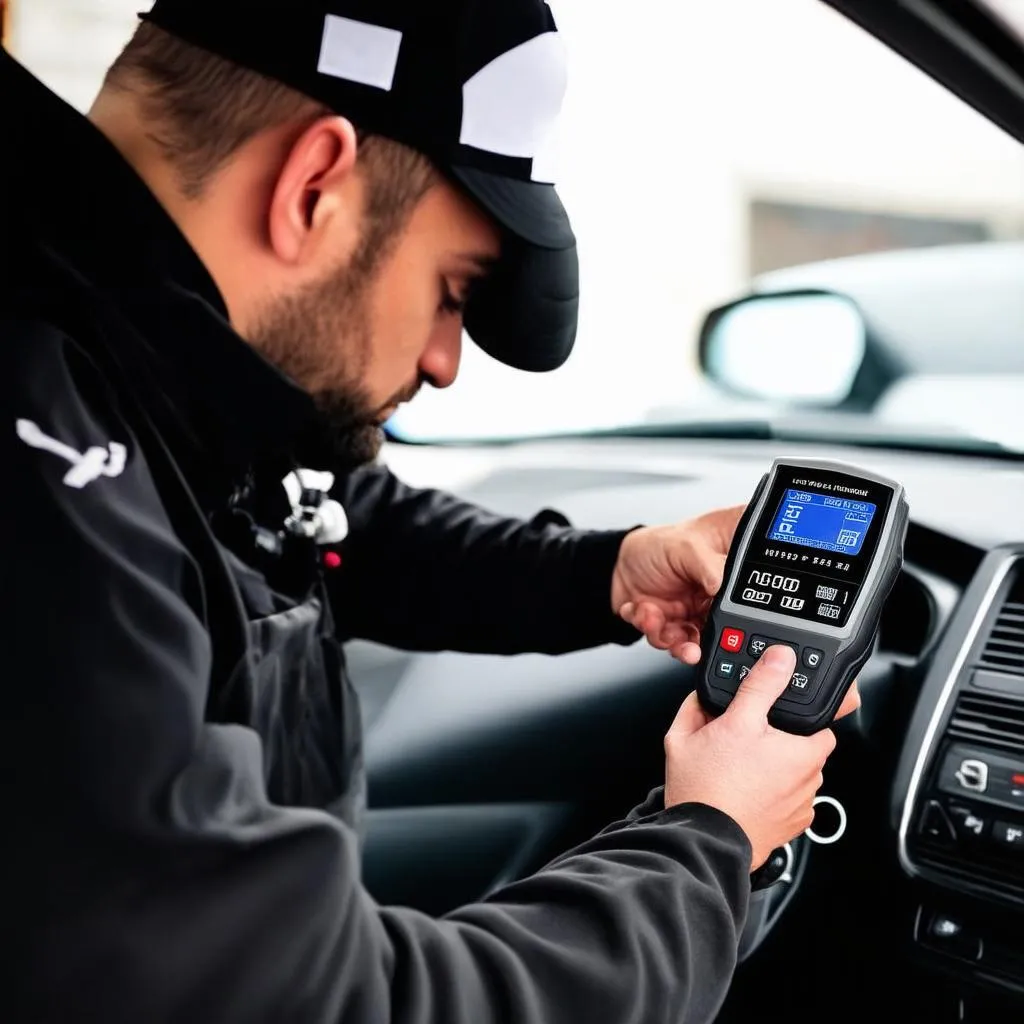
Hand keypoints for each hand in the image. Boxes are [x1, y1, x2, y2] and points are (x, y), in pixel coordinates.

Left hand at [612, 506, 744, 663]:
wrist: (616, 563)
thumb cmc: (655, 545)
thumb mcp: (685, 545)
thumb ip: (707, 566)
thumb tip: (721, 584)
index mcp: (725, 570)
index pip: (744, 596)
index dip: (738, 614)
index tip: (725, 624)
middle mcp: (712, 594)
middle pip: (722, 627)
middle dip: (704, 640)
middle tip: (693, 646)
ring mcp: (692, 612)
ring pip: (694, 641)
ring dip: (677, 641)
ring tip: (662, 628)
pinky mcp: (670, 625)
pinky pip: (666, 640)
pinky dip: (652, 630)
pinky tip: (644, 611)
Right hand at [663, 646, 859, 870]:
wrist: (703, 841)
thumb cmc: (707, 788)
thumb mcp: (722, 722)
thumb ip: (751, 685)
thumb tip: (772, 660)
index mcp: (799, 747)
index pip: (822, 713)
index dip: (799, 705)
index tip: (787, 706)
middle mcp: (809, 775)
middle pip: (803, 741)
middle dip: (778, 735)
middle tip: (746, 737)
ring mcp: (803, 802)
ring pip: (796, 770)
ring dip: (777, 764)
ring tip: (741, 766)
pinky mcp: (794, 823)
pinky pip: (790, 797)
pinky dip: (774, 791)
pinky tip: (747, 788)